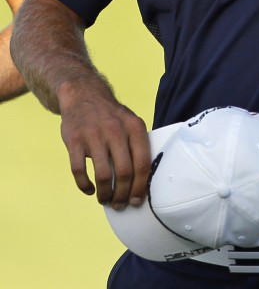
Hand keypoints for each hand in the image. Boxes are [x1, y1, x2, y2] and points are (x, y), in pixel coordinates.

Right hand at [57, 79, 149, 209]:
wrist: (84, 95)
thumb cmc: (112, 117)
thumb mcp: (131, 123)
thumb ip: (137, 147)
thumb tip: (143, 181)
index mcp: (135, 128)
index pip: (143, 163)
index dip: (141, 186)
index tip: (137, 201)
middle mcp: (116, 131)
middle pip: (124, 172)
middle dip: (123, 194)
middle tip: (120, 205)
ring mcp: (94, 135)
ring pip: (103, 174)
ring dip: (105, 193)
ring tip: (105, 200)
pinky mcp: (74, 140)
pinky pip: (79, 169)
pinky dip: (85, 185)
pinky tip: (90, 190)